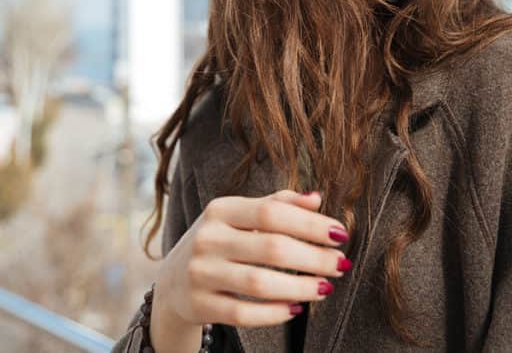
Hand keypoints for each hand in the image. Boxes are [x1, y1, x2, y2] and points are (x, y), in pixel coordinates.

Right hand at [153, 189, 350, 333]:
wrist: (171, 282)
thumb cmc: (219, 243)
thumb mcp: (239, 218)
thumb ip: (277, 204)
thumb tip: (316, 199)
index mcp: (220, 210)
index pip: (272, 212)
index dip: (310, 223)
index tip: (340, 234)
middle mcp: (207, 239)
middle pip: (272, 248)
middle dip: (314, 258)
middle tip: (341, 263)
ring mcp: (200, 273)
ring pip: (260, 283)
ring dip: (301, 287)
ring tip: (326, 288)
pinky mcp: (199, 305)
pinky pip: (243, 313)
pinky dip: (274, 313)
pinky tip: (296, 309)